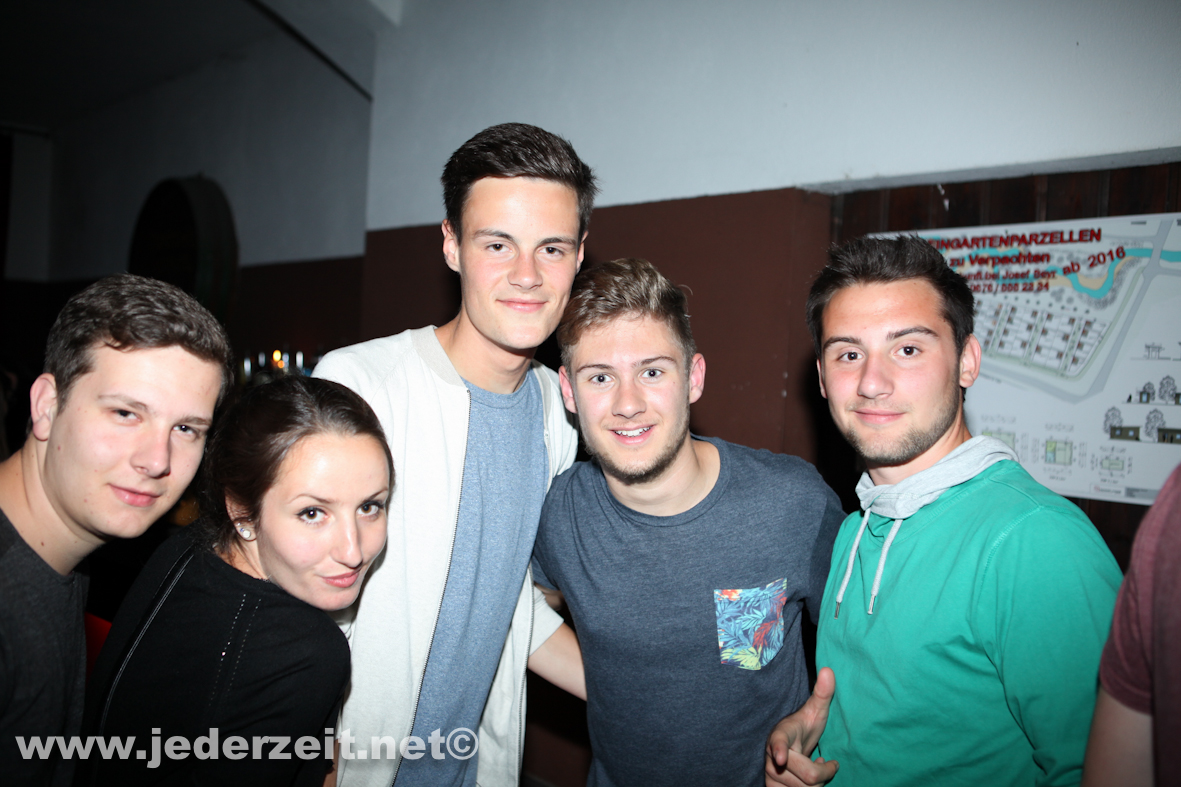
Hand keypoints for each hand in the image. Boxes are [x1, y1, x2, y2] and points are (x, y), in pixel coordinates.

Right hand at [765, 667, 837, 785]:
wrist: (786, 748)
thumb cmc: (802, 729)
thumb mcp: (814, 711)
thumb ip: (822, 693)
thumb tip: (829, 669)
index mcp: (780, 735)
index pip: (778, 743)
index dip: (780, 750)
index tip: (781, 757)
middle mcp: (772, 758)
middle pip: (809, 776)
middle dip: (824, 773)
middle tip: (826, 763)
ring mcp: (771, 775)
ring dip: (817, 783)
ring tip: (814, 768)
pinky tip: (807, 781)